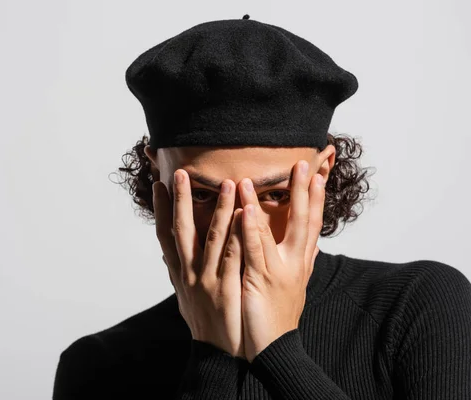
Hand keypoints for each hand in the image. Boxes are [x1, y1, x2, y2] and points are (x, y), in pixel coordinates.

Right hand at [152, 169, 245, 358]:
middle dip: (180, 200)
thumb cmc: (203, 323)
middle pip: (181, 230)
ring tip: (226, 182)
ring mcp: (206, 280)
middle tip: (180, 172)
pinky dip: (237, 233)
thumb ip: (177, 272)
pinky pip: (233, 255)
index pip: (165, 235)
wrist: (217, 354)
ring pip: (211, 237)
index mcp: (179, 273)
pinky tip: (245, 214)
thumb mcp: (184, 296)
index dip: (161, 209)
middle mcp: (188, 273)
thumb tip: (167, 254)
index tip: (159, 184)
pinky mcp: (226, 288)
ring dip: (218, 208)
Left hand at [238, 160, 324, 362]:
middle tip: (304, 163)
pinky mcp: (263, 280)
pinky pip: (257, 250)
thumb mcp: (288, 283)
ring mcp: (281, 270)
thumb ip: (293, 259)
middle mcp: (295, 262)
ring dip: (273, 201)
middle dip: (305, 190)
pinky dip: (253, 228)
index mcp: (300, 262)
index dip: (315, 198)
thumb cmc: (276, 315)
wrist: (274, 349)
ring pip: (280, 229)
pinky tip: (247, 209)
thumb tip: (305, 243)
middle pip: (305, 220)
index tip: (319, 174)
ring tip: (266, 175)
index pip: (311, 223)